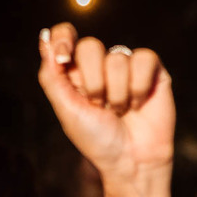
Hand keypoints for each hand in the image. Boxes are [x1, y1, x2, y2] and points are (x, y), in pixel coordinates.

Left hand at [37, 23, 173, 184]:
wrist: (131, 161)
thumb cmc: (96, 139)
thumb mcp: (67, 110)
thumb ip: (52, 75)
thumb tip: (44, 37)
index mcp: (74, 73)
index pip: (64, 36)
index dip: (63, 38)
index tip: (63, 58)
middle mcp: (99, 66)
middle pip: (90, 46)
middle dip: (92, 82)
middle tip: (97, 106)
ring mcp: (126, 67)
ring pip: (117, 57)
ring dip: (116, 93)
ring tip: (119, 112)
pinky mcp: (152, 71)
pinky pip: (144, 58)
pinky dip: (138, 87)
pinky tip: (138, 104)